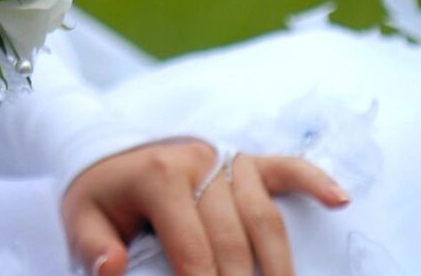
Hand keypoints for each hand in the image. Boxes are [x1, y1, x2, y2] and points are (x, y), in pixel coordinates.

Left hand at [61, 139, 348, 275]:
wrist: (108, 155)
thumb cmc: (100, 197)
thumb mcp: (80, 219)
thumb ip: (93, 247)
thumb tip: (112, 268)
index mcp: (158, 175)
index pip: (192, 248)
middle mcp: (198, 162)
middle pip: (233, 238)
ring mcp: (225, 158)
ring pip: (263, 215)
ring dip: (278, 265)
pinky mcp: (244, 160)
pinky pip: (284, 167)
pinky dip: (313, 181)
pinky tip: (339, 201)